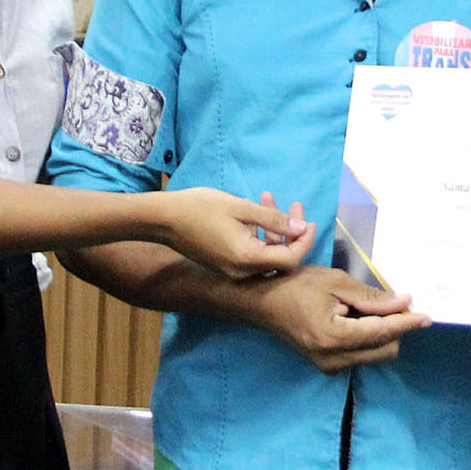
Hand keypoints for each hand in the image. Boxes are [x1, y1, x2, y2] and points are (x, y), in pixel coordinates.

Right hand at [161, 189, 316, 278]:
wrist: (161, 219)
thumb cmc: (199, 208)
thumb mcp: (240, 207)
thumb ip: (272, 218)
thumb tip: (300, 227)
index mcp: (247, 259)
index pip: (289, 259)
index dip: (304, 242)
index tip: (309, 221)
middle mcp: (241, 272)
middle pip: (279, 258)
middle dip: (291, 232)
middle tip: (295, 206)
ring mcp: (231, 270)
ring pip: (264, 254)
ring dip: (273, 229)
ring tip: (269, 197)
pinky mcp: (224, 264)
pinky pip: (250, 254)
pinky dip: (258, 234)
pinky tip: (255, 211)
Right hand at [253, 267, 430, 373]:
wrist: (261, 302)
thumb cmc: (295, 286)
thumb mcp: (335, 282)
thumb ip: (371, 296)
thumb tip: (405, 302)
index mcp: (335, 337)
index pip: (383, 333)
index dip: (407, 324)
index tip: (427, 315)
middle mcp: (334, 359)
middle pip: (385, 350)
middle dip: (396, 329)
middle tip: (395, 304)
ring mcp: (329, 366)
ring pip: (376, 356)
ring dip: (384, 335)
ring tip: (372, 309)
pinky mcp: (327, 367)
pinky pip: (361, 356)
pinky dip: (369, 340)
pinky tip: (359, 319)